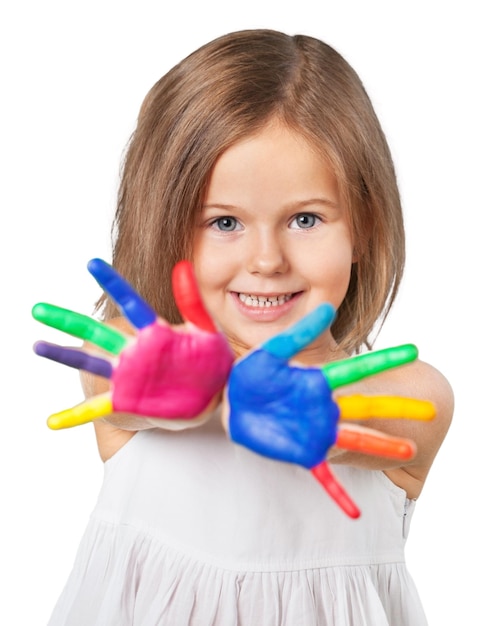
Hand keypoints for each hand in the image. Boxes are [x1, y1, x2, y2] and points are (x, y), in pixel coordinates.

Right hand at [32, 259, 233, 428]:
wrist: (209, 400)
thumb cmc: (209, 363)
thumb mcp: (207, 332)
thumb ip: (193, 303)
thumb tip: (181, 267)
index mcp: (155, 333)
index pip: (131, 303)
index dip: (113, 284)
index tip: (92, 264)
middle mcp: (134, 351)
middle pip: (97, 332)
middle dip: (68, 321)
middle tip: (39, 310)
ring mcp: (127, 375)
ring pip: (89, 362)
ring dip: (63, 355)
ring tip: (38, 345)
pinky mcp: (126, 399)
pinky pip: (97, 408)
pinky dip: (75, 415)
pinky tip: (53, 422)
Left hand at [226, 304, 434, 517]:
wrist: (235, 402)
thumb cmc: (255, 376)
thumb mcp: (273, 351)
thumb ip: (298, 334)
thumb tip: (327, 309)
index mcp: (318, 381)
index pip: (356, 369)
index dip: (384, 360)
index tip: (412, 351)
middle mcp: (325, 407)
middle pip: (367, 407)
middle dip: (397, 408)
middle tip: (431, 411)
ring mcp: (318, 432)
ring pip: (355, 439)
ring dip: (381, 446)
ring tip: (409, 451)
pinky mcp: (303, 453)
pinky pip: (323, 477)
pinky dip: (338, 494)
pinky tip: (354, 512)